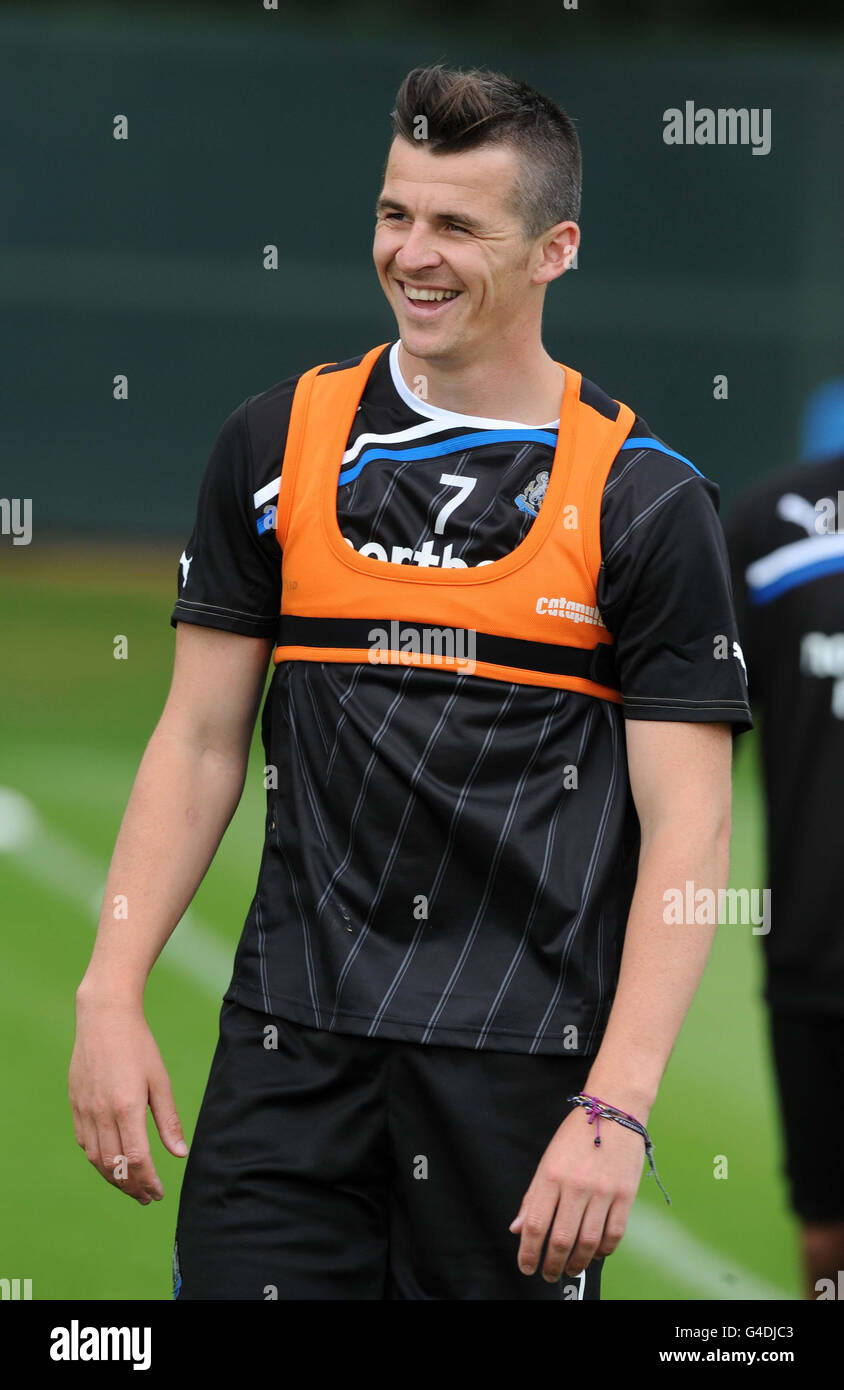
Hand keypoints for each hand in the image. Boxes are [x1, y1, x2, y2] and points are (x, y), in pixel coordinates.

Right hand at [69, 994, 187, 1204]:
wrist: (104, 1017)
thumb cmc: (138, 1046)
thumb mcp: (160, 1080)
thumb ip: (168, 1119)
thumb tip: (179, 1154)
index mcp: (127, 1107)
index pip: (137, 1159)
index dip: (148, 1182)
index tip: (159, 1193)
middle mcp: (102, 1113)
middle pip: (114, 1166)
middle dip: (131, 1187)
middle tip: (146, 1198)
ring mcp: (85, 1110)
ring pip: (96, 1159)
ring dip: (113, 1178)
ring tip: (130, 1186)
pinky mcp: (75, 1104)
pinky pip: (84, 1142)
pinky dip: (97, 1159)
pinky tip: (110, 1162)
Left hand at [509, 1103, 644, 1280]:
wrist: (614, 1111)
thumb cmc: (577, 1135)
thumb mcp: (547, 1161)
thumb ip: (532, 1197)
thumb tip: (518, 1229)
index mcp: (552, 1176)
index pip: (535, 1224)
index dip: (528, 1252)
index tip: (526, 1266)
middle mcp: (576, 1186)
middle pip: (561, 1239)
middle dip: (552, 1264)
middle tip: (548, 1274)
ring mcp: (603, 1192)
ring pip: (588, 1243)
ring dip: (577, 1263)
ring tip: (570, 1269)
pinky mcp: (626, 1196)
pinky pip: (614, 1235)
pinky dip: (603, 1251)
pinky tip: (594, 1253)